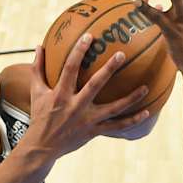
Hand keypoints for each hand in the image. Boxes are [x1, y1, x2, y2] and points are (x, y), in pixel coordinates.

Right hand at [24, 34, 150, 155]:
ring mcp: (87, 120)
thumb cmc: (40, 115)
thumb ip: (38, 68)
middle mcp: (75, 106)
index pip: (70, 68)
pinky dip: (132, 121)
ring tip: (145, 87)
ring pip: (113, 109)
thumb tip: (39, 45)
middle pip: (95, 85)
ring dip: (131, 98)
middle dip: (109, 69)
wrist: (42, 146)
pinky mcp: (94, 132)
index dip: (79, 52)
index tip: (89, 36)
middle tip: (122, 55)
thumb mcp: (36, 92)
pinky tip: (147, 113)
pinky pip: (117, 126)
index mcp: (60, 94)